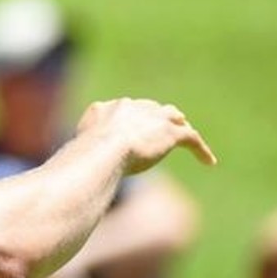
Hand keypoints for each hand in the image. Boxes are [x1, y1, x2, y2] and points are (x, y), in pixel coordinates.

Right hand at [76, 97, 215, 174]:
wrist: (104, 149)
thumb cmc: (85, 155)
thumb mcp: (77, 152)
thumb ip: (80, 154)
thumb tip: (68, 171)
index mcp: (105, 108)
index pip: (122, 110)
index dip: (129, 120)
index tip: (129, 132)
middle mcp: (130, 107)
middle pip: (149, 108)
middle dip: (156, 117)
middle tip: (161, 127)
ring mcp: (152, 118)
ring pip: (172, 118)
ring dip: (178, 126)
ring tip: (185, 134)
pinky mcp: (171, 132)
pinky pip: (191, 138)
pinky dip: (200, 149)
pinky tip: (208, 162)